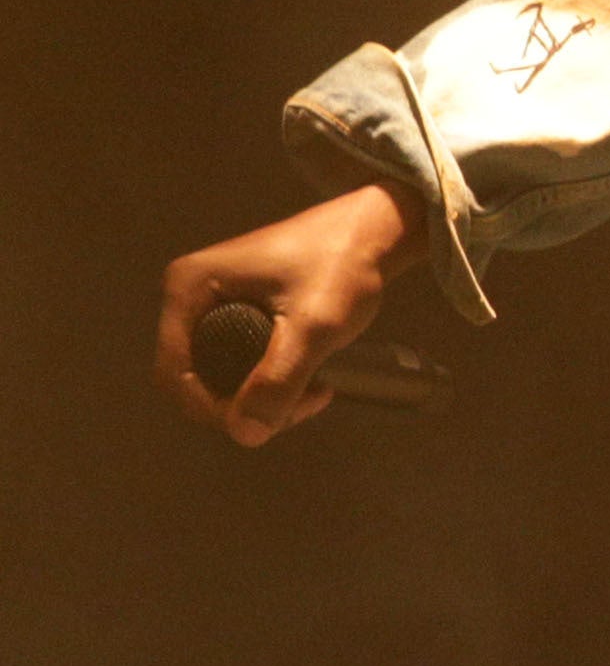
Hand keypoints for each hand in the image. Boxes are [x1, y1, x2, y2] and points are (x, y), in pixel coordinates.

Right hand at [157, 182, 415, 446]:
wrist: (377, 230)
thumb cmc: (343, 265)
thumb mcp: (314, 326)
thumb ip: (278, 379)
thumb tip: (245, 435)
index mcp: (189, 288)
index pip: (175, 373)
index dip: (211, 409)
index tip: (261, 423)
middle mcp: (192, 293)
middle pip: (197, 376)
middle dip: (244, 404)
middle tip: (302, 404)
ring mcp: (215, 300)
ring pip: (222, 372)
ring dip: (263, 396)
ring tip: (315, 391)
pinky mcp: (240, 308)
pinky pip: (240, 358)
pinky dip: (271, 378)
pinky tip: (310, 380)